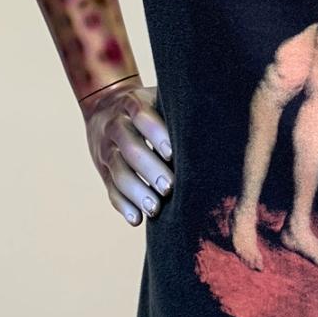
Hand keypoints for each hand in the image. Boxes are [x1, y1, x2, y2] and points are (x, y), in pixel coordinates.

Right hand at [81, 79, 173, 226]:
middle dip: (150, 169)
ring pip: (118, 172)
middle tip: (169, 187)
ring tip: (155, 208)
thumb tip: (213, 127)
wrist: (105, 104)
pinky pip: (110, 189)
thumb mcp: (157, 97)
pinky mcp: (103, 170)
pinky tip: (137, 219)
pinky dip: (123, 205)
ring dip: (136, 192)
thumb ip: (176, 109)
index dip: (156, 134)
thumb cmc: (149, 105)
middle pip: (130, 148)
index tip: (172, 153)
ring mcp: (107, 150)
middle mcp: (116, 126)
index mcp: (132, 104)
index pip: (142, 116)